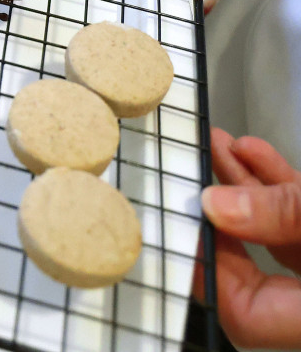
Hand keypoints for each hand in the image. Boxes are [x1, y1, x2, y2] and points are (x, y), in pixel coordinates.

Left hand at [197, 128, 300, 348]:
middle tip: (192, 175)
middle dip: (220, 214)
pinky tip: (255, 153)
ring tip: (219, 147)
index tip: (179, 221)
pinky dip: (282, 189)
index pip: (244, 317)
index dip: (204, 269)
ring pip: (279, 239)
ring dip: (248, 190)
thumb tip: (217, 206)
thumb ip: (284, 214)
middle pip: (255, 274)